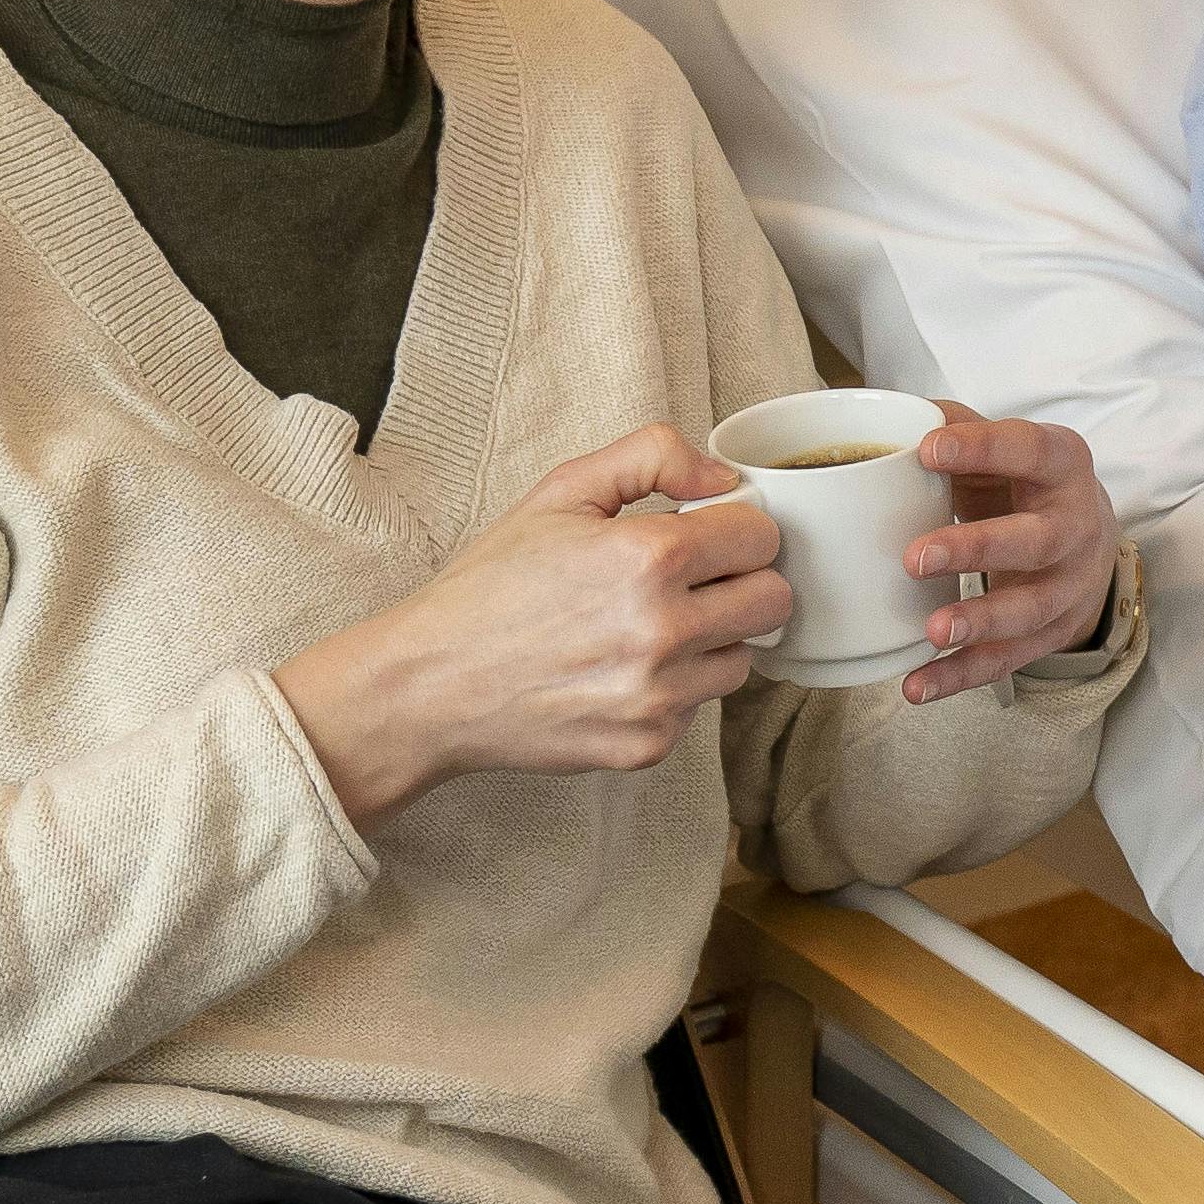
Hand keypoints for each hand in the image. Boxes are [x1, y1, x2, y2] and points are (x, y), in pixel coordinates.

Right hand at [271, 425, 790, 826]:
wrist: (428, 685)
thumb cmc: (491, 586)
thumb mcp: (561, 492)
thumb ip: (652, 457)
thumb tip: (723, 479)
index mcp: (649, 557)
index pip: (762, 536)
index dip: (736, 528)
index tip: (708, 534)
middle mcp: (664, 631)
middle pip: (775, 600)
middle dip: (742, 581)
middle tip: (694, 578)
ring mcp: (659, 697)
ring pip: (745, 657)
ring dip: (714, 639)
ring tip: (648, 626)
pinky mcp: (648, 746)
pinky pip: (700, 707)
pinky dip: (675, 687)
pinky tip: (621, 670)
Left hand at [898, 404, 1119, 702]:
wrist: (1089, 539)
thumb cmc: (1026, 484)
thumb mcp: (1006, 446)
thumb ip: (957, 426)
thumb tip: (895, 416)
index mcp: (1063, 463)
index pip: (1028, 450)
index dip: (982, 449)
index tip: (926, 450)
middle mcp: (1077, 524)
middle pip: (1037, 540)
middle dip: (978, 549)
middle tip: (915, 557)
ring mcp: (1071, 585)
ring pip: (1031, 609)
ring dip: (981, 621)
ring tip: (932, 631)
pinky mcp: (1055, 632)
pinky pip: (1009, 659)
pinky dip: (962, 676)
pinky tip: (918, 685)